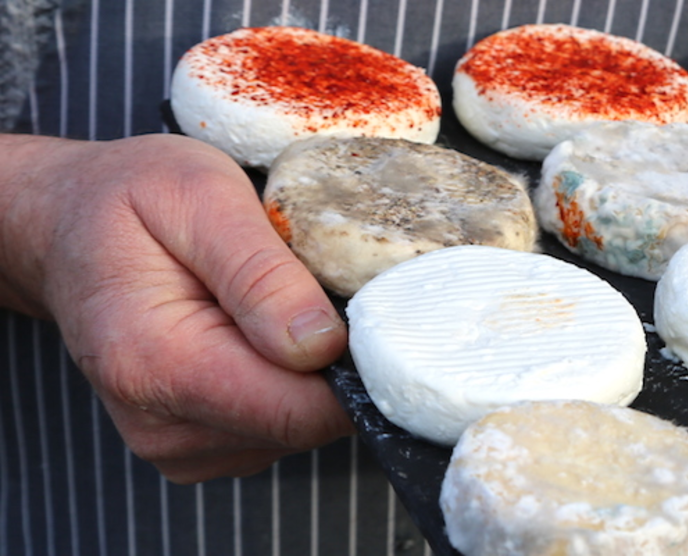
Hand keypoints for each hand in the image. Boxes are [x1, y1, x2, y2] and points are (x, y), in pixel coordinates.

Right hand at [0, 133, 351, 482]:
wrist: (67, 229)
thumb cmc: (130, 199)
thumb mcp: (199, 195)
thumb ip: (260, 273)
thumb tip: (320, 345)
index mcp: (156, 362)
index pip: (298, 410)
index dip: (354, 364)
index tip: (365, 306)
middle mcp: (160, 423)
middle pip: (306, 423)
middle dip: (330, 360)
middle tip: (305, 286)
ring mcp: (177, 445)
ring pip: (298, 430)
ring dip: (307, 371)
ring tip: (266, 306)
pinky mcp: (197, 447)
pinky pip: (278, 430)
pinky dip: (287, 383)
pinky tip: (256, 334)